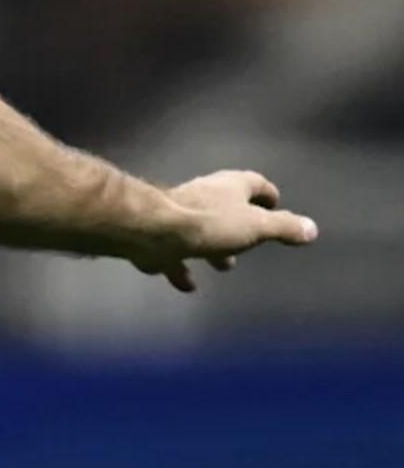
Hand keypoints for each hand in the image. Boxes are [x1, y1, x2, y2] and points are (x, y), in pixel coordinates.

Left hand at [131, 170, 317, 292]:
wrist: (154, 229)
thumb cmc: (210, 223)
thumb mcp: (256, 226)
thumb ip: (283, 227)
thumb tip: (312, 228)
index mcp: (229, 187)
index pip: (254, 183)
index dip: (267, 193)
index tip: (276, 204)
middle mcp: (203, 196)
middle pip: (226, 208)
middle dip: (239, 226)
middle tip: (251, 243)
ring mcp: (178, 216)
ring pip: (201, 231)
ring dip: (214, 248)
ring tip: (226, 265)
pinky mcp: (159, 237)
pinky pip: (175, 254)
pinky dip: (182, 267)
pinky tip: (189, 284)